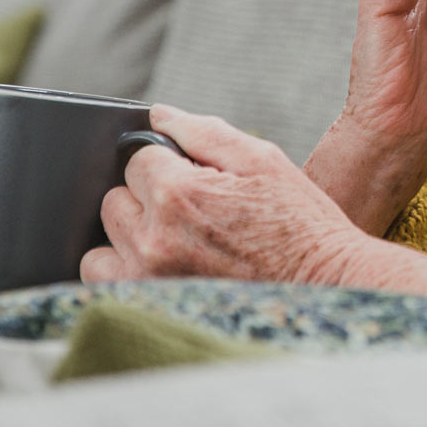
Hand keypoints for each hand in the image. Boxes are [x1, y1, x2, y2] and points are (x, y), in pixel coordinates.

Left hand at [81, 105, 426, 294]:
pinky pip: (105, 286)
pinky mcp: (150, 312)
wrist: (326, 288)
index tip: (195, 179)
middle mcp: (153, 240)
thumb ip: (203, 131)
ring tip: (171, 245)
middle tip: (191, 212)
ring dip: (126, 241)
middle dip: (145, 200)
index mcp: (178, 194)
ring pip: (101, 248)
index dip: (166, 163)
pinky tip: (161, 271)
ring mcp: (148, 281)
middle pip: (113, 201)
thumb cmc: (300, 224)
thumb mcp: (261, 160)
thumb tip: (158, 115)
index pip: (136, 159)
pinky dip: (124, 276)